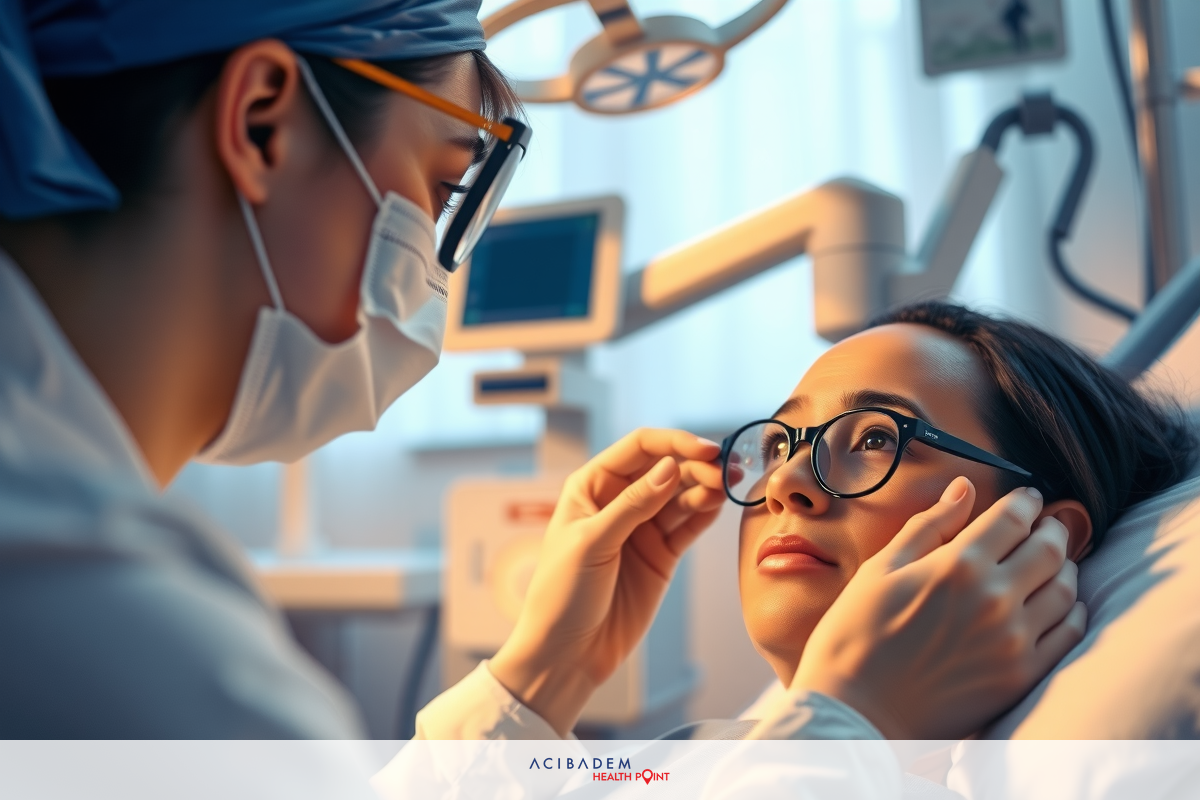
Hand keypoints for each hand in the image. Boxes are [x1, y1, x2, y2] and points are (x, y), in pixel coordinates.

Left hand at [489, 429, 723, 736]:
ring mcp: (642, 528)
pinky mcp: (661, 555)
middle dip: (697, 465)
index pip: (639, 448)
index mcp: (591, 486)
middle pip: (666, 467)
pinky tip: (720, 505)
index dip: (674, 443)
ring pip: (682, 495)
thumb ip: (633, 505)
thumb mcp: (592, 543)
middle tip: (726, 472)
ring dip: (706, 487)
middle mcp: (618, 500)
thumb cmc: (561, 595)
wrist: (567, 655)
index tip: (707, 450)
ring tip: (729, 486)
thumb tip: (670, 467)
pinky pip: (688, 526)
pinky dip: (705, 514)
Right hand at [793, 476, 1086, 738]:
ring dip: (1065, 567)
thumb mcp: (882, 568)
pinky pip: (1067, 635)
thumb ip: (928, 526)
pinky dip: (1071, 612)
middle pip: (1050, 549)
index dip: (1026, 502)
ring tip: (1052, 563)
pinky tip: (1060, 605)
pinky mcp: (1020, 675)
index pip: (1013, 518)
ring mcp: (1012, 640)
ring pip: (1065, 590)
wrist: (856, 709)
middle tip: (1047, 523)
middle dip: (1052, 528)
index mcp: (958, 565)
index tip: (1028, 498)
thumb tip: (963, 489)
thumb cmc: (856, 635)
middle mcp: (994, 598)